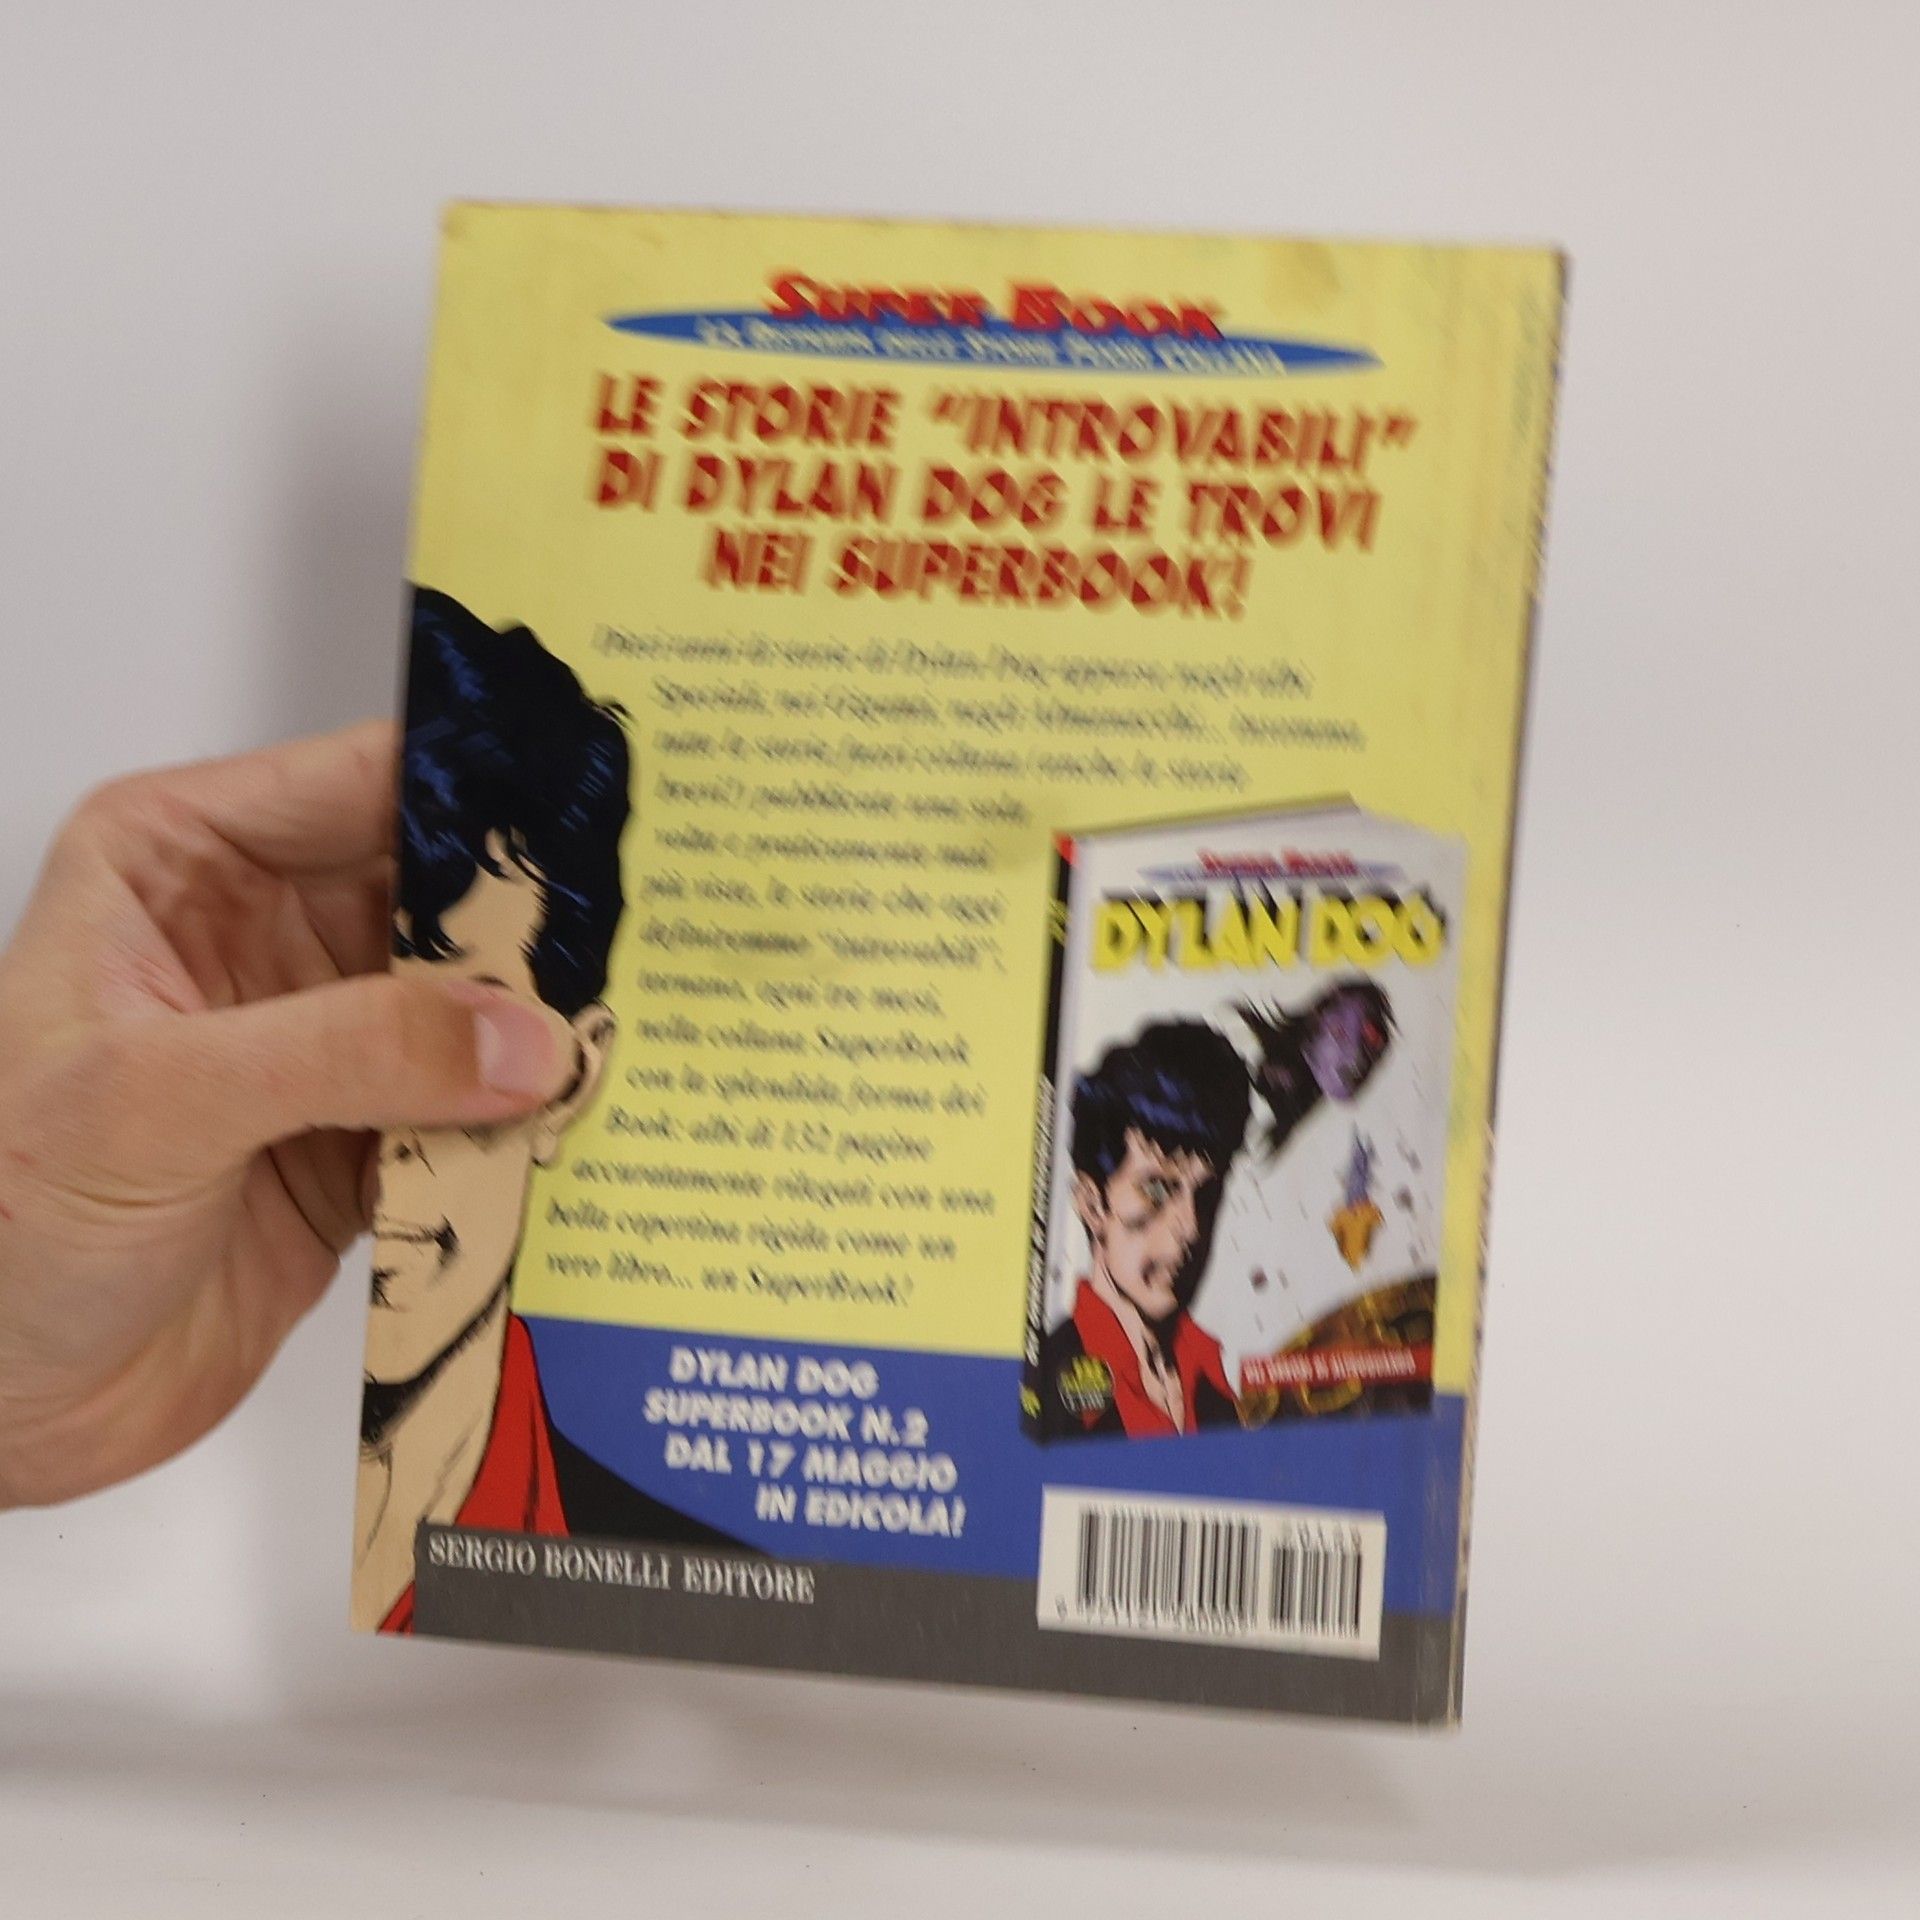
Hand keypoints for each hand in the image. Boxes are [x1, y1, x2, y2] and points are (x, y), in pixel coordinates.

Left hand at [0, 723, 574, 1506]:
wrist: (3, 1403)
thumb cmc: (0, 1223)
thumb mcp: (157, 1104)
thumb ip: (347, 1051)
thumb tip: (521, 1036)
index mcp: (182, 862)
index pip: (362, 784)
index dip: (481, 787)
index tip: (604, 810)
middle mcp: (264, 933)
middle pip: (442, 892)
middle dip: (541, 920)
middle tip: (655, 937)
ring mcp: (324, 1040)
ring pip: (475, 1004)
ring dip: (546, 1028)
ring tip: (647, 1030)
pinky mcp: (369, 1138)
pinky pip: (478, 1107)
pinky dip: (533, 1120)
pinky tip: (596, 1122)